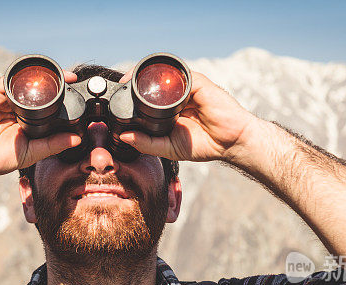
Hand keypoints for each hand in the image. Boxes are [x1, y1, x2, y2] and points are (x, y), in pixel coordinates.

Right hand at [0, 72, 81, 179]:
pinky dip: (20, 77)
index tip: (76, 91)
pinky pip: (7, 80)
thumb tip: (76, 140)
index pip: (44, 102)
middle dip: (53, 82)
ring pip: (23, 81)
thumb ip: (52, 145)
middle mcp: (14, 105)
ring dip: (40, 77)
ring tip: (59, 77)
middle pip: (35, 88)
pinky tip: (34, 79)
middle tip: (71, 80)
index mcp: (24, 118)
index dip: (60, 96)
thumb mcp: (31, 153)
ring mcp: (2, 98)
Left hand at [118, 70, 260, 164]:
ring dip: (146, 76)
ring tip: (129, 81)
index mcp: (170, 109)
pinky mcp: (199, 83)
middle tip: (118, 87)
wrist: (230, 142)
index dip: (132, 96)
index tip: (116, 99)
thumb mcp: (169, 148)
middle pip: (153, 83)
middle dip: (134, 83)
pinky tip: (154, 83)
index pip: (147, 97)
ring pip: (163, 75)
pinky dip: (167, 77)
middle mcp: (177, 96)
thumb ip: (148, 143)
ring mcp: (188, 88)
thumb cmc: (205, 145)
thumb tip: (125, 137)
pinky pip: (180, 75)